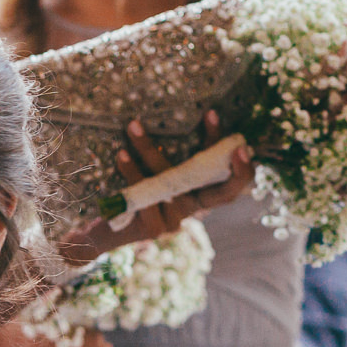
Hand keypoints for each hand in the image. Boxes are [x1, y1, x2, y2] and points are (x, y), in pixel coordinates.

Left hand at [63, 111, 254, 261]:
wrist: (103, 232)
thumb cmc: (132, 196)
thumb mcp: (156, 175)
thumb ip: (174, 158)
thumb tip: (182, 116)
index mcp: (199, 196)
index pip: (231, 186)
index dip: (242, 169)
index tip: (240, 143)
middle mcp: (192, 210)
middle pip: (215, 187)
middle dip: (216, 147)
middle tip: (213, 114)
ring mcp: (174, 221)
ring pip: (168, 180)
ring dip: (148, 149)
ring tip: (134, 126)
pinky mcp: (153, 227)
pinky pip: (145, 193)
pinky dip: (132, 171)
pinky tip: (122, 155)